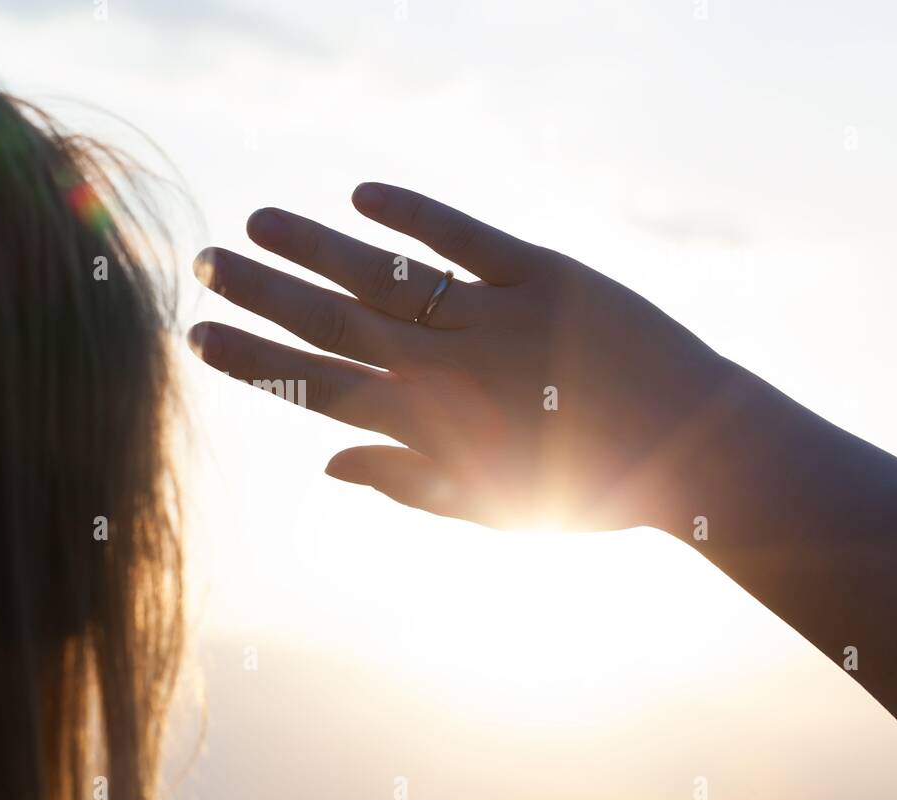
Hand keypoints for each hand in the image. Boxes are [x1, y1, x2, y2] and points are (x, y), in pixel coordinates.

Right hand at [188, 183, 738, 530]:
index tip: (197, 333)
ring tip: (258, 221)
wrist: (699, 450)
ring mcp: (492, 316)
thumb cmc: (590, 491)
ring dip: (313, 246)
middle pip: (331, 322)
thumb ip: (406, 483)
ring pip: (381, 276)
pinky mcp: (544, 274)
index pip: (315, 386)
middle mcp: (447, 368)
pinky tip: (360, 193)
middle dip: (259, 292)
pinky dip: (412, 216)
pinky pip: (465, 238)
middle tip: (202, 260)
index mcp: (431, 428)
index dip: (251, 359)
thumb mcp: (491, 509)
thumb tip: (326, 463)